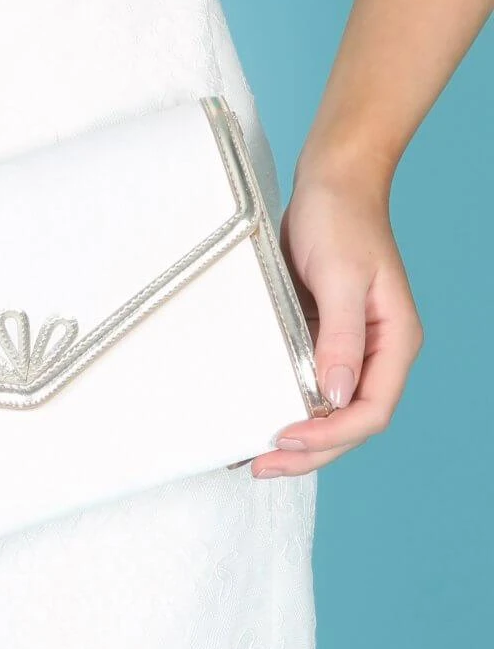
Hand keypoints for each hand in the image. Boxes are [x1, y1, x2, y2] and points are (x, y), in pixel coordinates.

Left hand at [250, 163, 422, 478]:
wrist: (330, 183)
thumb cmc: (341, 220)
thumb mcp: (340, 276)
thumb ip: (340, 338)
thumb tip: (336, 396)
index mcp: (394, 341)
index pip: (370, 410)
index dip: (330, 434)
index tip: (286, 439)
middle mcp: (375, 352)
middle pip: (348, 421)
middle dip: (308, 450)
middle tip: (261, 466)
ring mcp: (347, 348)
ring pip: (327, 409)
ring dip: (296, 438)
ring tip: (254, 458)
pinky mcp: (320, 337)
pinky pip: (305, 382)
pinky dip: (283, 404)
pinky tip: (256, 417)